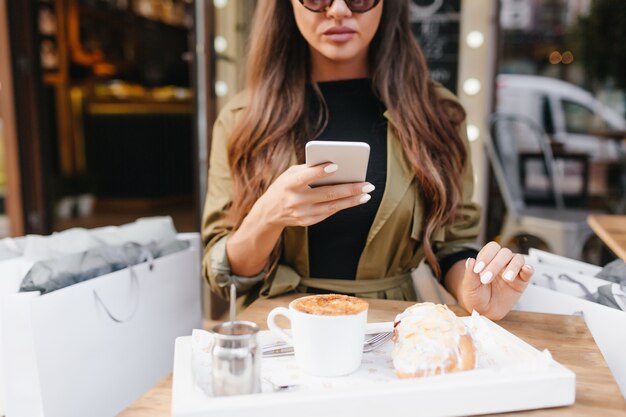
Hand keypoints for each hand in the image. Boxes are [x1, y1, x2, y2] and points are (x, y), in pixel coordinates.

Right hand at [254, 163, 373, 227]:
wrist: (269, 212)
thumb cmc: (284, 186)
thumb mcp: (290, 174)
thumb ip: (309, 169)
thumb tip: (336, 166)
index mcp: (289, 184)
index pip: (305, 177)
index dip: (320, 172)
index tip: (337, 166)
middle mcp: (295, 200)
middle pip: (326, 194)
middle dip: (349, 189)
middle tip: (367, 185)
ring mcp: (301, 214)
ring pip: (332, 206)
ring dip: (351, 200)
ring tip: (367, 194)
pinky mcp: (307, 222)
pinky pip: (328, 213)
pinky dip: (342, 205)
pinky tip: (354, 200)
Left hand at [458, 242, 533, 319]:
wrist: (484, 311)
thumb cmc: (475, 296)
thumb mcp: (469, 286)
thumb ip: (470, 274)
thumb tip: (470, 260)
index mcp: (488, 259)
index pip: (491, 248)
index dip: (486, 256)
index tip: (477, 270)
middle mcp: (501, 262)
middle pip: (504, 253)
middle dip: (495, 265)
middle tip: (486, 279)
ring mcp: (512, 270)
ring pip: (518, 259)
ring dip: (513, 267)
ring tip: (507, 279)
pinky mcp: (522, 281)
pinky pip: (528, 272)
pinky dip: (528, 269)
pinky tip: (526, 270)